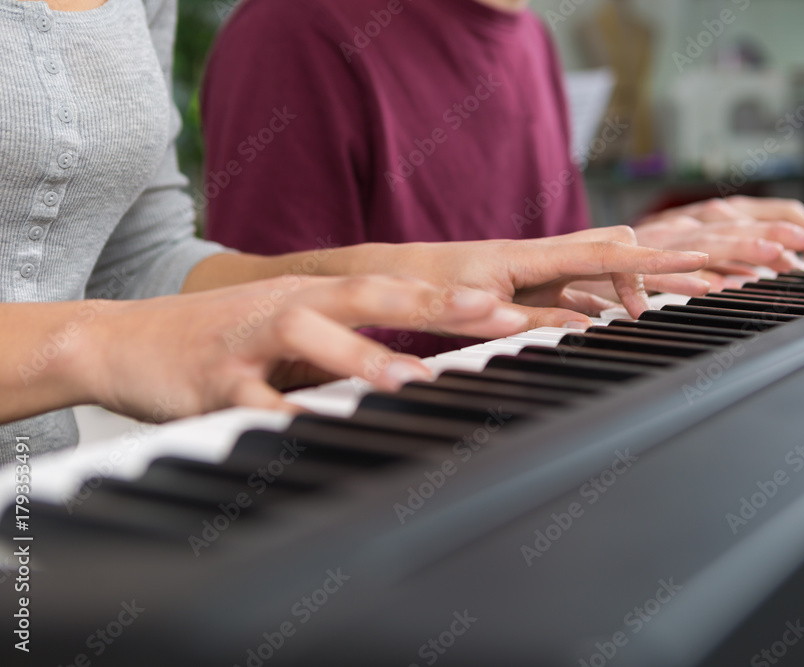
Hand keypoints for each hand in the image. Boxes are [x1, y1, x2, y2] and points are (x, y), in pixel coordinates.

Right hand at [78, 276, 529, 419]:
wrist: (122, 341)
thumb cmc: (221, 339)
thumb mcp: (289, 331)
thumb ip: (344, 346)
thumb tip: (413, 370)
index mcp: (312, 295)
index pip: (392, 292)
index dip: (450, 299)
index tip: (509, 308)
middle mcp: (288, 305)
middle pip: (365, 296)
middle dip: (431, 307)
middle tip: (493, 315)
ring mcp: (250, 338)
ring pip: (310, 336)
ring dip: (361, 357)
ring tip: (409, 379)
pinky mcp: (213, 377)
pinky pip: (251, 398)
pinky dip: (282, 413)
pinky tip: (309, 428)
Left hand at [363, 226, 709, 326]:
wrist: (397, 272)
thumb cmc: (427, 286)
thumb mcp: (471, 311)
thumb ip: (522, 319)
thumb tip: (579, 327)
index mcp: (531, 257)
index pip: (606, 253)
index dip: (655, 259)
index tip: (703, 260)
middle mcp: (542, 255)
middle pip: (618, 250)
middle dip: (664, 263)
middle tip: (711, 278)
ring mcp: (540, 268)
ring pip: (604, 267)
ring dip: (640, 283)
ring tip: (681, 297)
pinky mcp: (533, 283)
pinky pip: (583, 286)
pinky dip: (610, 297)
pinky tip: (626, 314)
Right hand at [635, 196, 803, 290]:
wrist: (580, 257)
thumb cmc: (639, 257)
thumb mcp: (689, 250)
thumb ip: (730, 256)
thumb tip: (774, 265)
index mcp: (704, 218)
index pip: (758, 213)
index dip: (795, 228)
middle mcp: (685, 224)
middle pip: (739, 224)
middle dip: (779, 233)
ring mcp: (659, 242)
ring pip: (706, 242)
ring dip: (743, 247)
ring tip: (776, 255)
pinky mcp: (629, 263)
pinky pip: (660, 272)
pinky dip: (686, 278)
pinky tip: (711, 286)